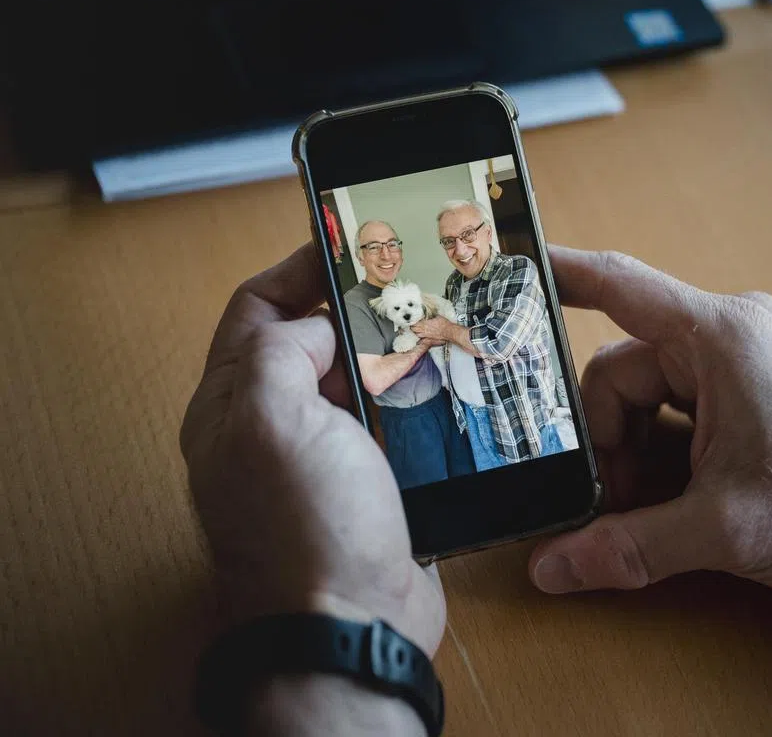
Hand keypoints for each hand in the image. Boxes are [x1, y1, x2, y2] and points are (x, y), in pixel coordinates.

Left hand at [180, 245, 444, 656]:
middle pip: (310, 343)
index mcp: (232, 406)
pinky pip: (389, 423)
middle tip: (405, 288)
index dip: (300, 272)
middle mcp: (271, 428)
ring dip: (390, 356)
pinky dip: (414, 399)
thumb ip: (278, 350)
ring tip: (430, 331)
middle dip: (355, 313)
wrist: (352, 623)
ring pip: (356, 382)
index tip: (349, 246)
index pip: (256, 311)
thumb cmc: (307, 529)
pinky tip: (443, 387)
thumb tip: (317, 329)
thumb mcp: (272, 418)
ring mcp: (321, 458)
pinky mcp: (368, 484)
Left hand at [410, 317, 456, 343]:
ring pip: (416, 333)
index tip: (412, 319)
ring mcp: (426, 334)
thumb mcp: (437, 316)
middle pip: (413, 328)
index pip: (415, 322)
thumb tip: (429, 312)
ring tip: (415, 329)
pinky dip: (419, 335)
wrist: (448, 331)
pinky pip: (421, 337)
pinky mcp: (428, 338)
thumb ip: (431, 315)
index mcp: (425, 323)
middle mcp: (424, 329)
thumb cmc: (444, 324)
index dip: (412, 321)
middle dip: (412, 326)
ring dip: (415, 331)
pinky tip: (420, 334)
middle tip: (412, 324)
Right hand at [529, 248, 771, 606]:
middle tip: (614, 502)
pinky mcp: (757, 384)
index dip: (556, 275)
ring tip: (653, 508)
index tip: (508, 269)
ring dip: (640, 452)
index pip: (618, 286)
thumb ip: (631, 545)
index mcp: (720, 339)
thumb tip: (557, 567)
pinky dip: (669, 448)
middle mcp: (731, 334)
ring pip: (653, 393)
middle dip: (609, 441)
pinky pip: (686, 403)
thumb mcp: (725, 528)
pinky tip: (680, 494)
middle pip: (624, 369)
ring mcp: (746, 358)